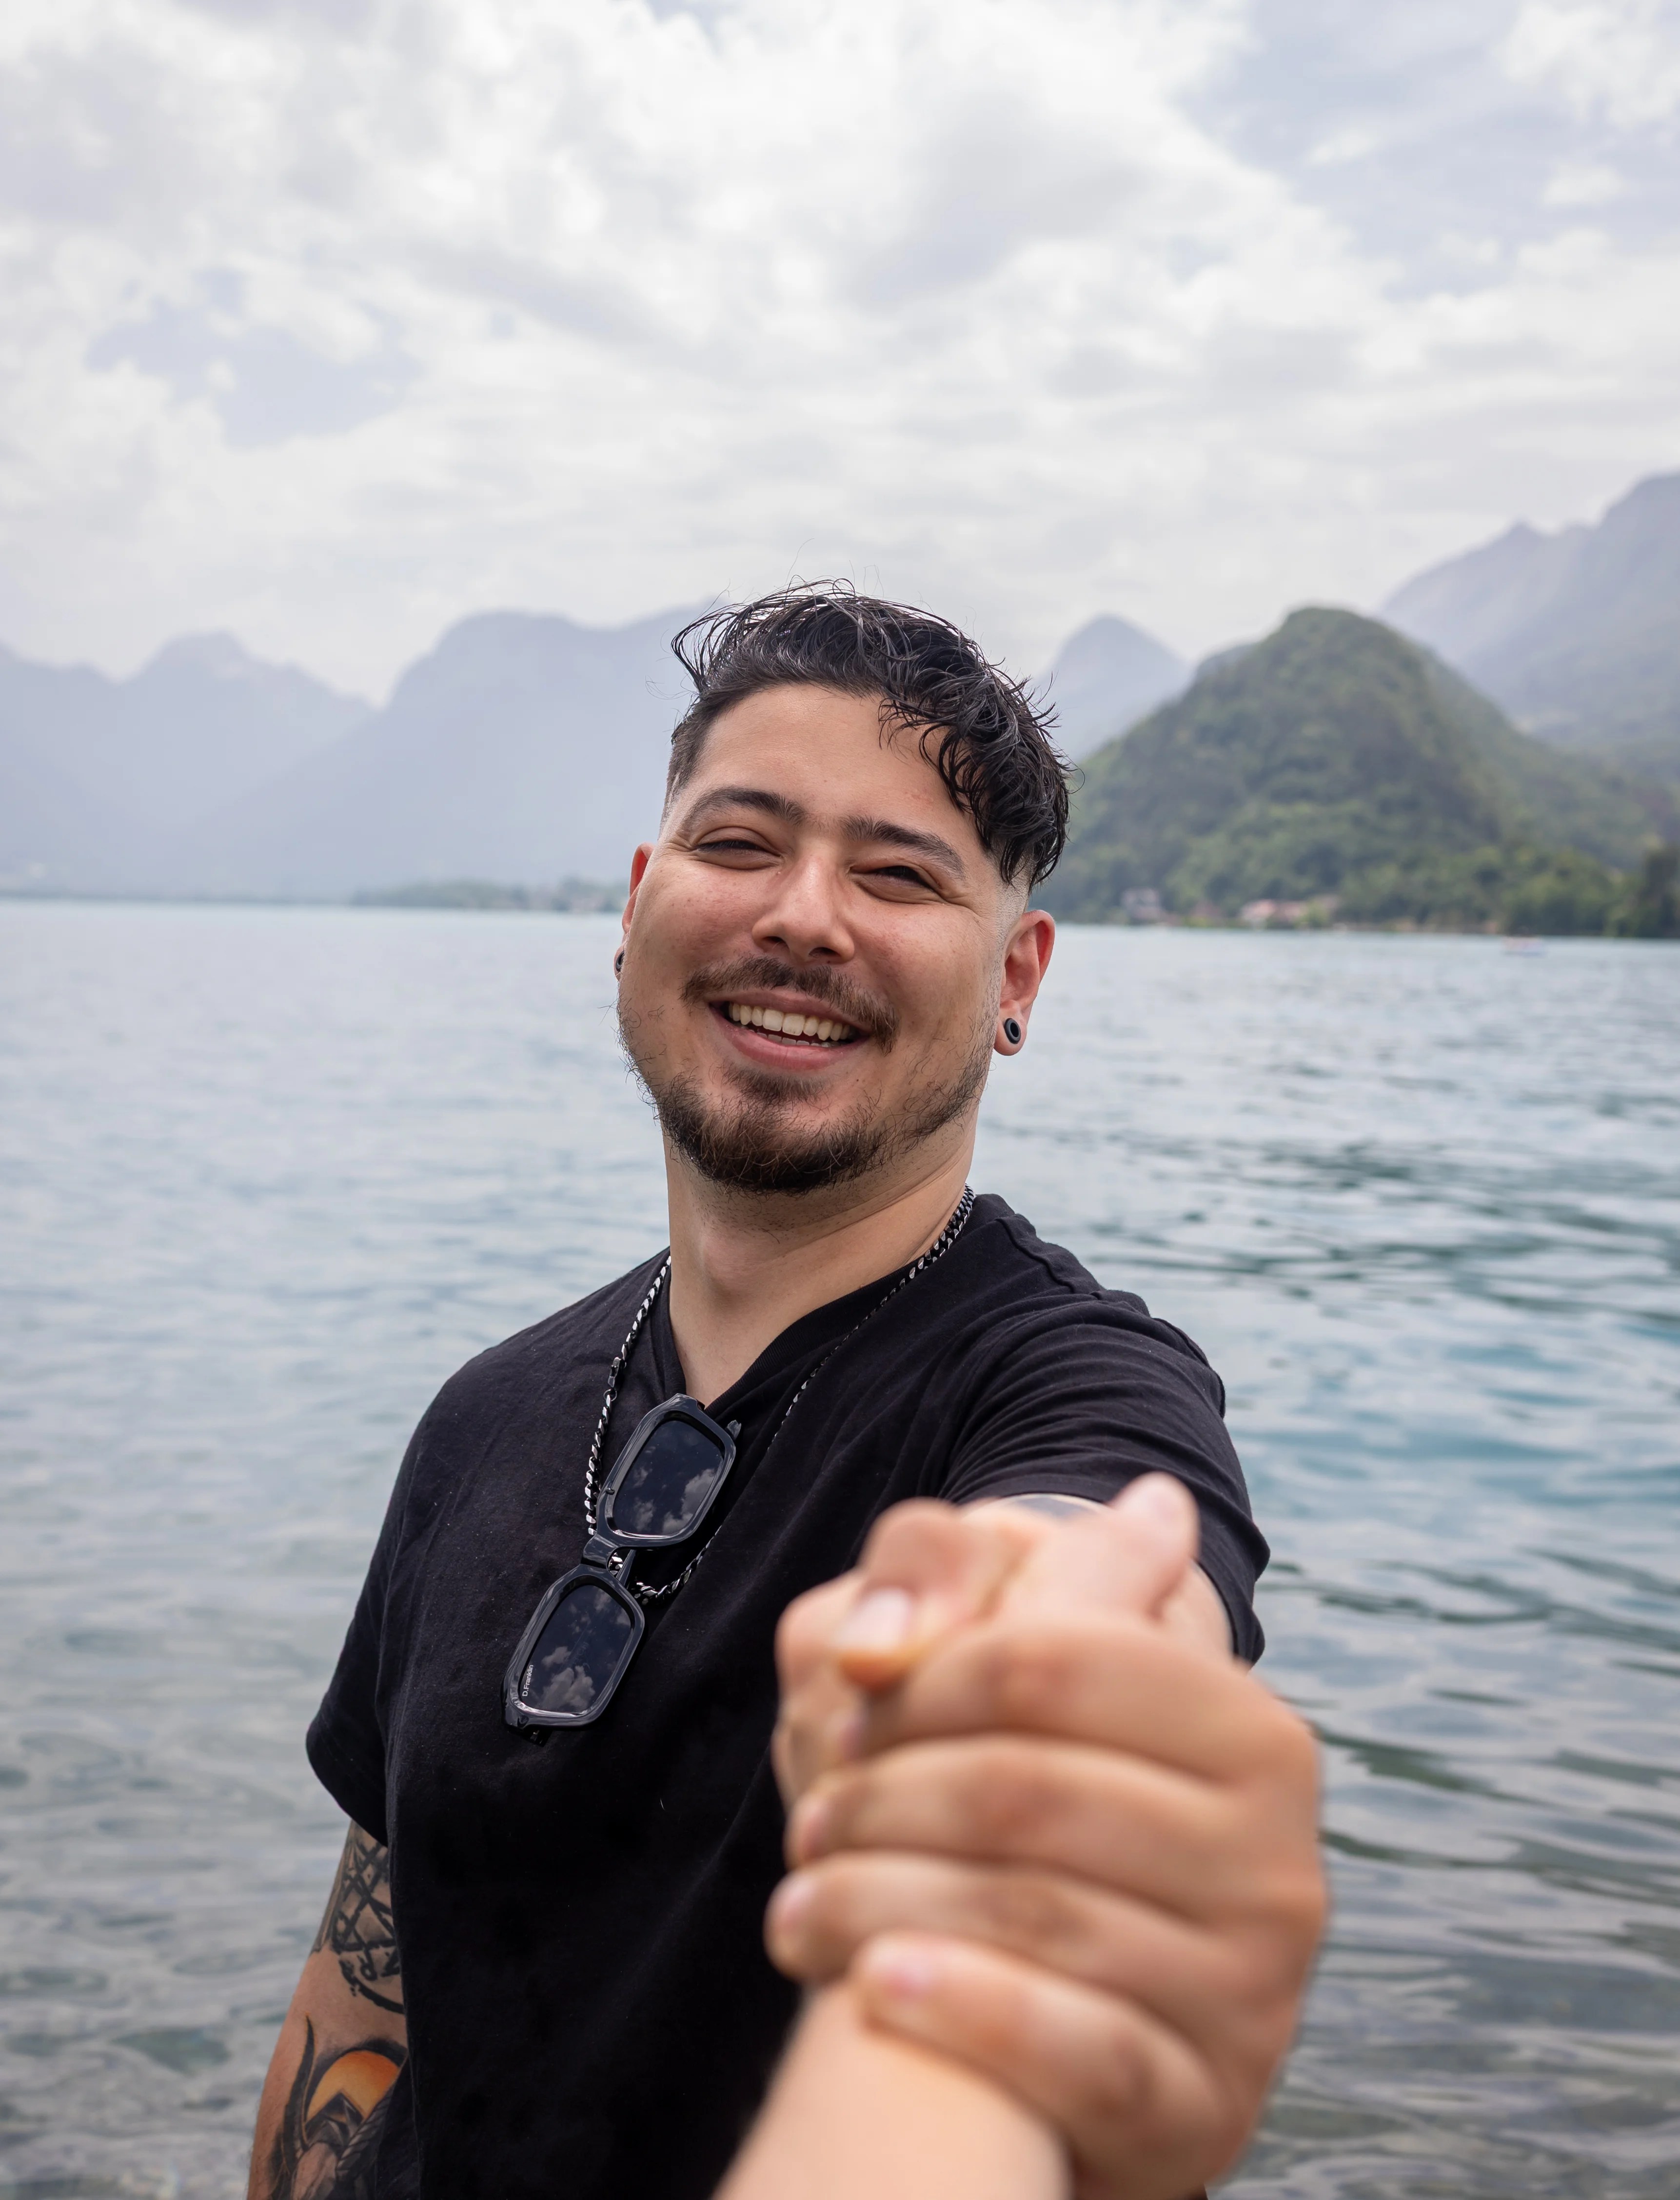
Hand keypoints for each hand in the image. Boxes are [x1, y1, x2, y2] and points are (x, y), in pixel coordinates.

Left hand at [766, 1485, 1325, 2199]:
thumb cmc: (1030, 1784)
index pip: (1054, 1659)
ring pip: (1039, 1920)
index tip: (845, 1701)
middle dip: (885, 1798)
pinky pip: (1083, 2055)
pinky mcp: (1208, 2107)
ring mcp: (1253, 1992)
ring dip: (882, 1903)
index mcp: (1250, 1728)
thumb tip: (1149, 1507)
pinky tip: (878, 1984)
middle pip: (1027, 1790)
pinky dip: (968, 2012)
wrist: (1073, 1988)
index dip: (923, 1676)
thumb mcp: (1003, 1655)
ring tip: (797, 1903)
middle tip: (808, 1819)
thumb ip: (1004, 1570)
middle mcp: (1277, 1857)